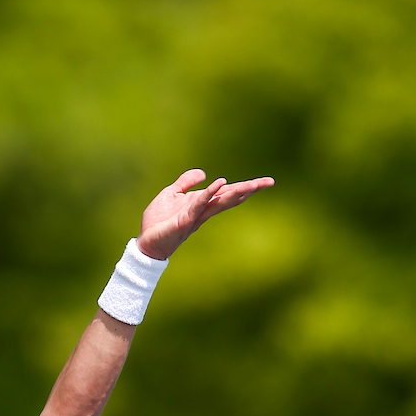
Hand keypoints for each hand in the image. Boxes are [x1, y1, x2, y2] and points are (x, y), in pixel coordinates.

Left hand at [136, 169, 274, 259]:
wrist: (146, 241)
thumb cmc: (158, 221)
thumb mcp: (171, 194)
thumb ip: (186, 182)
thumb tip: (204, 173)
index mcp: (202, 203)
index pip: (227, 193)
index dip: (245, 187)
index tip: (265, 181)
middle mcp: (203, 211)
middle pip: (230, 197)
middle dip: (249, 189)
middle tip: (269, 182)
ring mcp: (196, 216)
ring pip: (220, 202)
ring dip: (237, 192)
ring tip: (254, 184)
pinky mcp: (185, 220)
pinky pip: (200, 204)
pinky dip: (210, 193)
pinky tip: (220, 183)